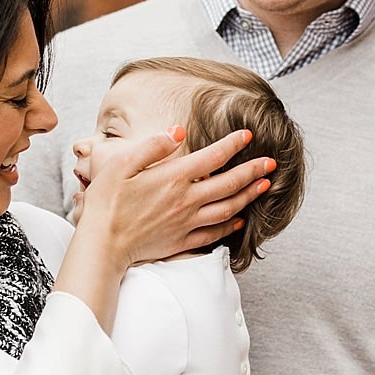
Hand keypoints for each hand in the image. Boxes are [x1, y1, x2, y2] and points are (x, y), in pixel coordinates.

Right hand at [82, 125, 277, 266]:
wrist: (102, 244)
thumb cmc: (106, 201)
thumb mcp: (121, 163)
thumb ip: (153, 146)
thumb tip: (179, 131)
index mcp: (173, 177)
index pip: (213, 157)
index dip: (233, 144)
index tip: (248, 135)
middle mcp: (187, 200)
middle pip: (229, 183)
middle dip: (253, 171)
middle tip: (272, 163)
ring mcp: (187, 222)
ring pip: (229, 208)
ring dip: (249, 196)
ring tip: (265, 186)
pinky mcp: (183, 241)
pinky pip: (215, 233)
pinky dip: (231, 225)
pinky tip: (240, 219)